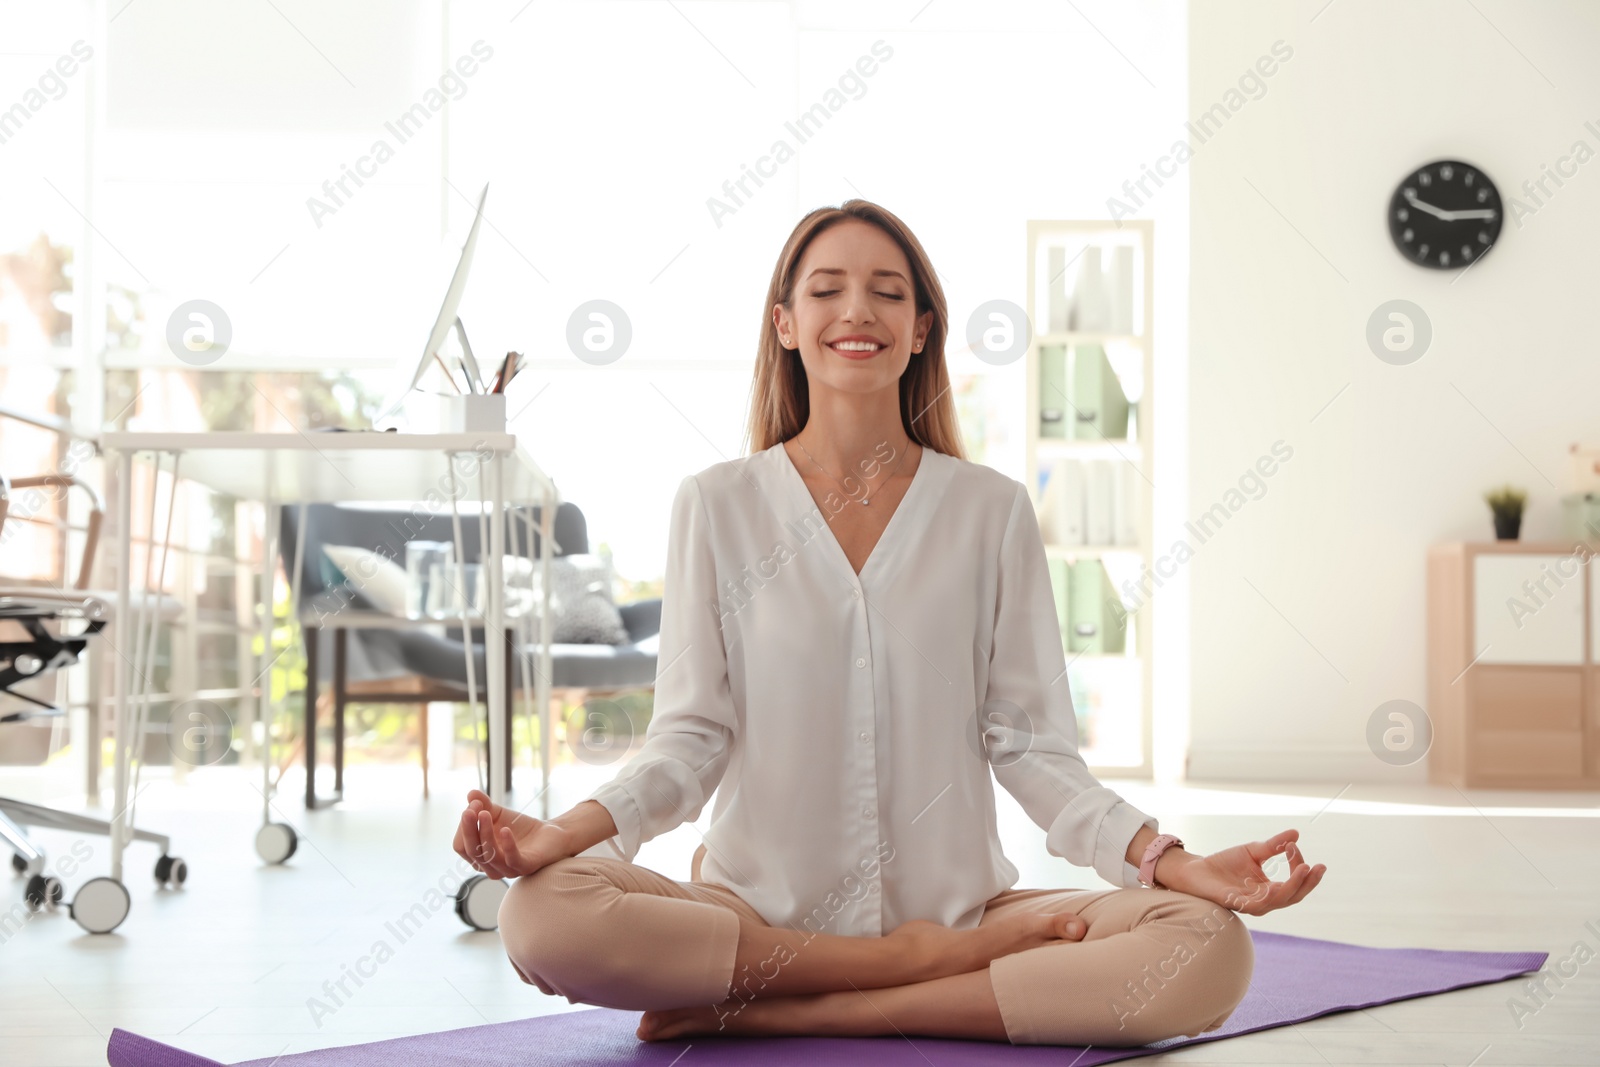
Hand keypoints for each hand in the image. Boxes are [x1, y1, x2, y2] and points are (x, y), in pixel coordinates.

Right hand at [452, 789, 574, 879]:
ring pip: (489, 856)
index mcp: (480, 856)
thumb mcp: (497, 813)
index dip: (464, 827)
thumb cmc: (520, 827)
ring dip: (485, 833)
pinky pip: (512, 860)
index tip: (473, 805)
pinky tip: (505, 830)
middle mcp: (491, 866)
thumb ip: (482, 804)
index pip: (461, 846)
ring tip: (486, 814)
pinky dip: (507, 845)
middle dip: (469, 829)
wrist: (550, 832)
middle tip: (471, 810)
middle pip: (471, 851)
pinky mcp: (526, 866)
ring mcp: (507, 869)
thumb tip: (471, 794)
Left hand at [1162, 829, 1324, 915]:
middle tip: (1319, 866)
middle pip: (1294, 896)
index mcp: (1271, 889)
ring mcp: (1253, 904)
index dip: (1300, 866)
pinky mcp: (1237, 904)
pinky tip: (1277, 884)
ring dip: (1293, 885)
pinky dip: (1270, 895)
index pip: (1295, 882)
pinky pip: (1258, 904)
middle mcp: (1266, 900)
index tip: (1294, 845)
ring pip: (1280, 900)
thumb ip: (1274, 845)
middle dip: (1308, 882)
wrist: (1197, 869)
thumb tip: (1296, 833)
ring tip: (1303, 869)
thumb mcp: (1253, 851)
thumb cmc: (1225, 863)